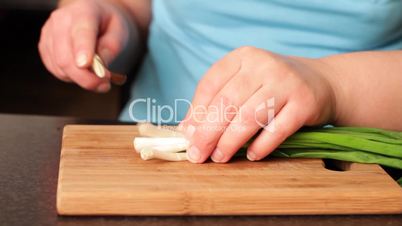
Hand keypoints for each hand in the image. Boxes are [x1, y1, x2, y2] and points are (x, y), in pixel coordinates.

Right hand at [38, 0, 130, 91]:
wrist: (93, 15)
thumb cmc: (107, 23)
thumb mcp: (119, 31)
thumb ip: (111, 48)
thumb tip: (98, 68)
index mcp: (83, 12)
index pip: (81, 33)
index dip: (83, 51)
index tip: (87, 65)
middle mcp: (60, 21)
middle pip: (65, 58)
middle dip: (86, 78)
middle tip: (105, 85)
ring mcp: (49, 34)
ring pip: (60, 68)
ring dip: (81, 79)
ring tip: (99, 76)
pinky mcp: (45, 48)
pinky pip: (57, 71)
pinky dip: (73, 77)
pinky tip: (85, 72)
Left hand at [179, 46, 335, 162]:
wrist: (319, 82)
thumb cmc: (272, 86)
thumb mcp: (244, 83)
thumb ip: (217, 102)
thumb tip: (188, 131)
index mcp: (242, 57)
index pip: (210, 84)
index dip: (196, 113)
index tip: (188, 136)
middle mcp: (263, 65)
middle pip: (227, 103)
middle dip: (208, 133)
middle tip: (198, 154)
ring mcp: (286, 82)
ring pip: (249, 117)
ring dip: (230, 142)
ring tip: (219, 157)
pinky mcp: (304, 102)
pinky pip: (277, 129)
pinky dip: (261, 146)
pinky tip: (251, 156)